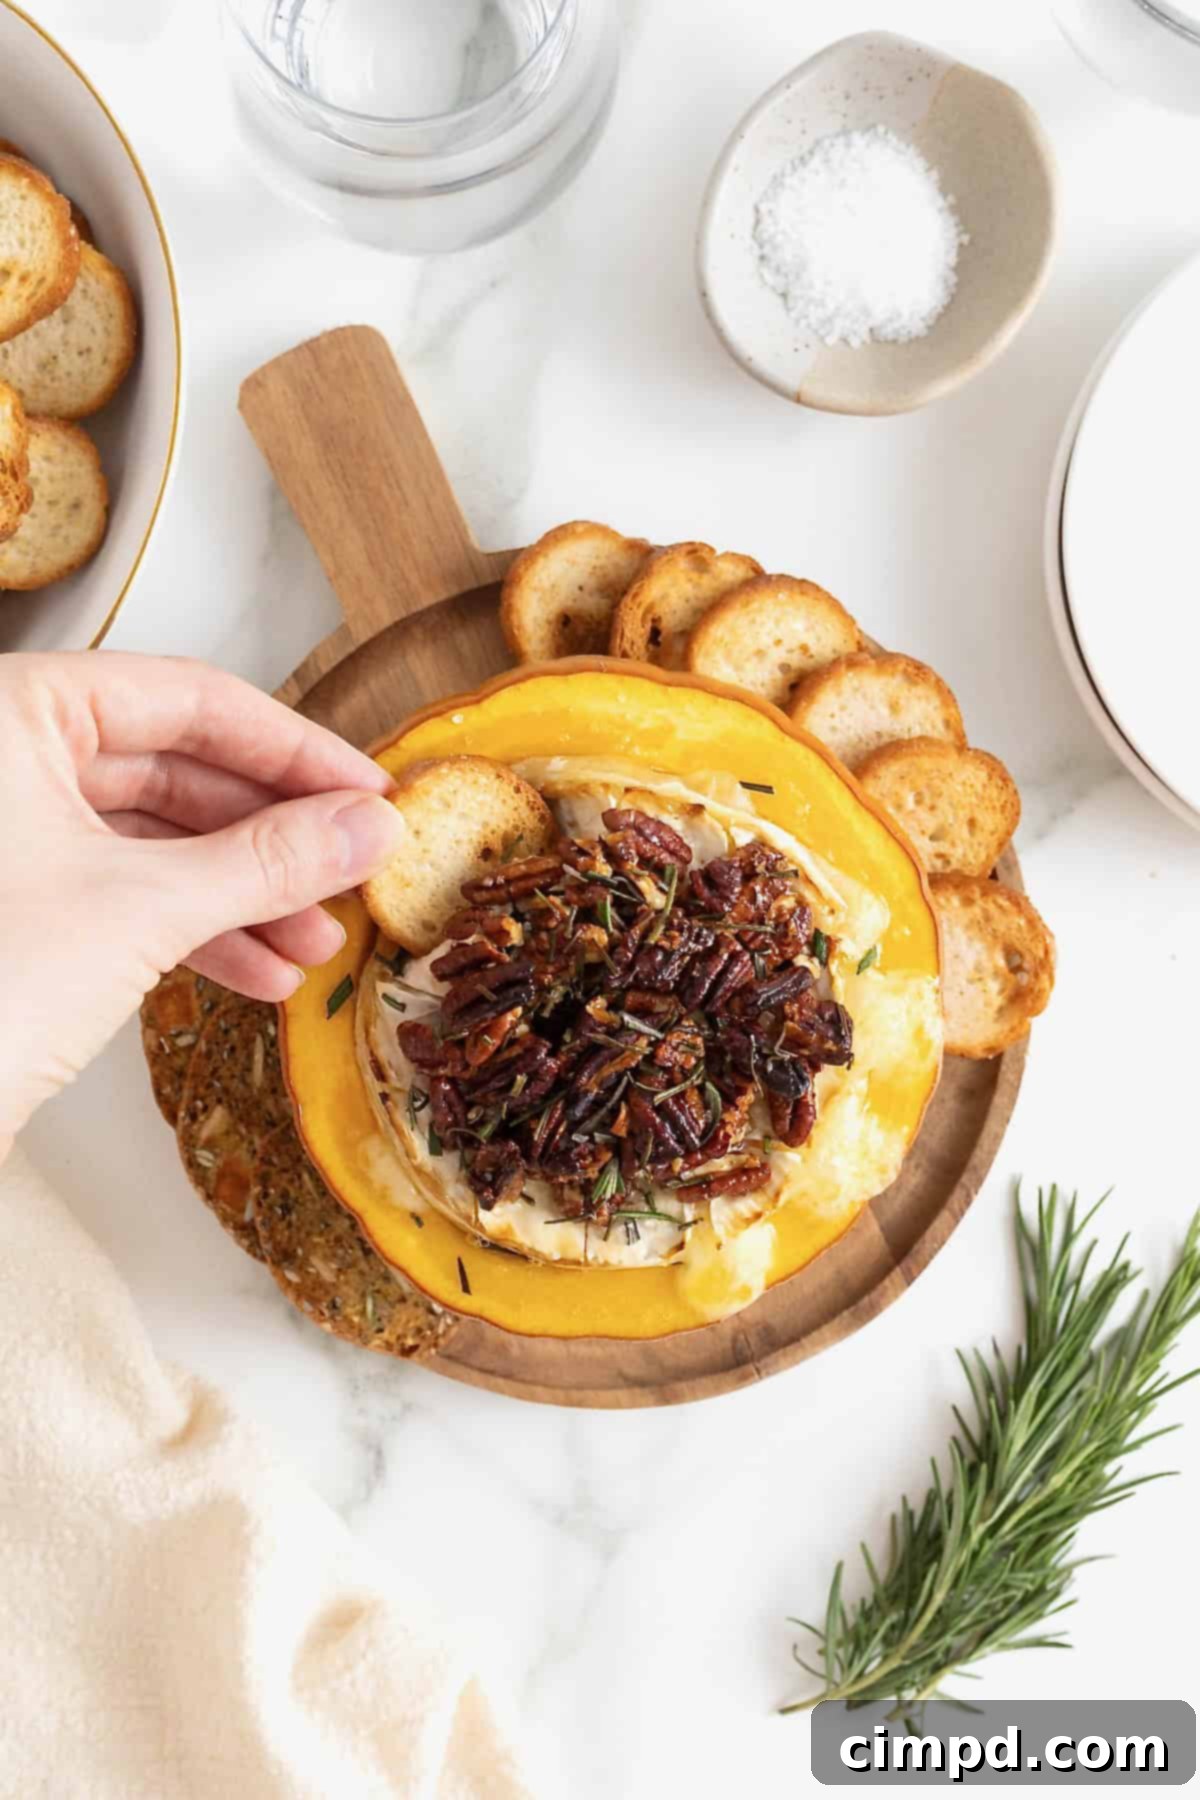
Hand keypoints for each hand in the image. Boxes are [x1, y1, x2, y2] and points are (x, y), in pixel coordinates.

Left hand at [0, 652, 404, 1151]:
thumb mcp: (141, 911)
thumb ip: (269, 860)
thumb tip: (371, 827)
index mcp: (13, 713)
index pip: (189, 700)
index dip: (294, 751)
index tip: (371, 793)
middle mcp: (2, 757)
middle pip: (176, 770)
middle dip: (272, 839)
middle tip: (353, 872)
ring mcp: (4, 833)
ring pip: (153, 841)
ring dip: (243, 896)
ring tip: (316, 947)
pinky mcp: (11, 906)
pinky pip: (121, 894)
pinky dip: (192, 932)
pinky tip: (261, 976)